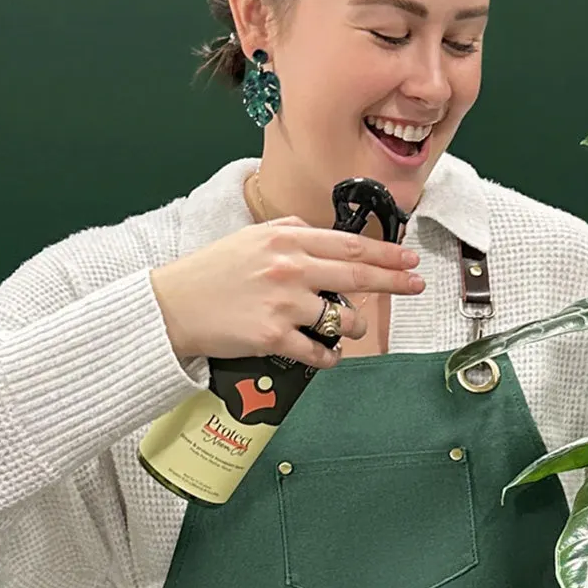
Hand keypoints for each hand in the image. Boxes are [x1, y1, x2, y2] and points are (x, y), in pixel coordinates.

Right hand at [150, 216, 423, 368]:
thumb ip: (290, 231)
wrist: (171, 306)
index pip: (348, 246)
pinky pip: (318, 352)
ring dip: (352, 328)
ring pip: (341, 320)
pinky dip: (329, 357)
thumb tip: (324, 236)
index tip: (409, 260)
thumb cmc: (210, 272)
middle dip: (394, 282)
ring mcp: (283, 303)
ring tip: (346, 330)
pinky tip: (328, 355)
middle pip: (356, 277)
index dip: (385, 255)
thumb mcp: (251, 237)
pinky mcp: (272, 337)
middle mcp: (289, 267)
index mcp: (285, 238)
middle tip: (416, 285)